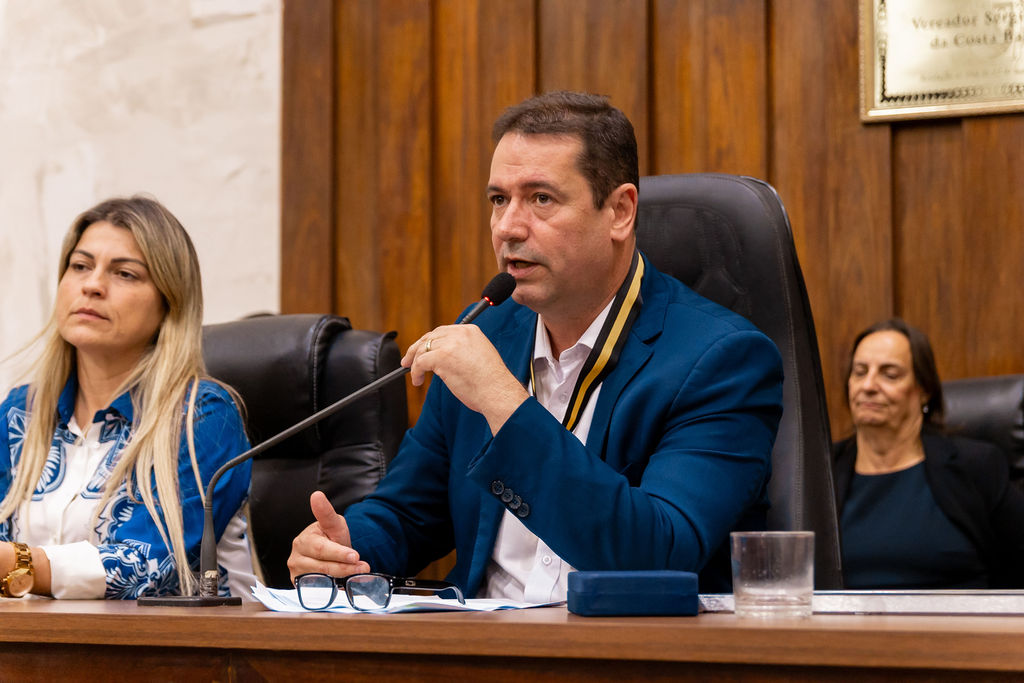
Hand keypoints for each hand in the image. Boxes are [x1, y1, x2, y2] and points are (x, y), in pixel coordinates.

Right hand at [287, 491, 369, 580]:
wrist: (329, 551)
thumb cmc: (331, 536)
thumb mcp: (333, 523)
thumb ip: (326, 513)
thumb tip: (316, 495)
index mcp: (304, 540)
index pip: (322, 548)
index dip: (339, 553)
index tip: (355, 556)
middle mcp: (297, 556)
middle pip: (322, 565)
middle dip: (345, 567)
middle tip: (363, 567)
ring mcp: (297, 572)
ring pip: (321, 578)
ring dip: (342, 576)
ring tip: (359, 572)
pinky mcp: (300, 584)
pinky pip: (317, 589)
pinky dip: (332, 587)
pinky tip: (344, 584)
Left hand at [403, 324, 528, 433]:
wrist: (497, 392)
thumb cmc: (491, 383)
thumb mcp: (479, 356)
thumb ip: (463, 350)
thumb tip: (444, 358)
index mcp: (470, 331)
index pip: (443, 332)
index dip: (430, 342)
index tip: (423, 351)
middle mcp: (459, 334)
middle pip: (430, 336)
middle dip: (416, 349)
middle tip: (408, 361)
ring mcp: (450, 344)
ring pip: (422, 349)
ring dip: (415, 363)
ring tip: (415, 375)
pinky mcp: (441, 357)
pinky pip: (419, 362)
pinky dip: (415, 372)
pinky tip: (418, 381)